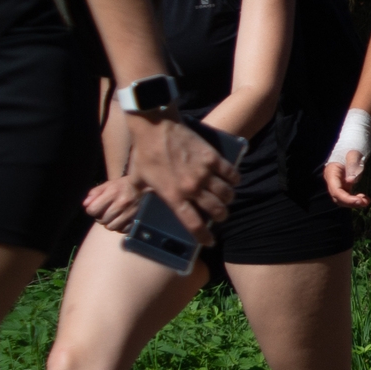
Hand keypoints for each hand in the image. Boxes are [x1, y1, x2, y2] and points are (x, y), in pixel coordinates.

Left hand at [83, 176, 144, 231]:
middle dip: (100, 218)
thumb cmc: (123, 185)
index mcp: (113, 193)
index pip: (93, 210)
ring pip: (111, 227)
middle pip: (101, 220)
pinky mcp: (137, 219)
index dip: (91, 210)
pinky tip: (121, 220)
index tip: (95, 208)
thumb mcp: (108, 185)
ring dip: (109, 223)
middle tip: (105, 212)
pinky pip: (122, 230)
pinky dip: (120, 227)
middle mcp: (121, 203)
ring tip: (113, 217)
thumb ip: (94, 193)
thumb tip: (85, 205)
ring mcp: (130, 212)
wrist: (146, 186)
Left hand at [126, 114, 234, 234]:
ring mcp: (204, 173)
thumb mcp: (136, 179)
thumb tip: (136, 203)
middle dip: (220, 216)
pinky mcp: (212, 158)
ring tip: (227, 199)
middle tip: (219, 215)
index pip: (193, 224)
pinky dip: (234, 179)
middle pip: (216, 210)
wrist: (155, 127)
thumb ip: (139, 194)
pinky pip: (231, 173)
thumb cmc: (144, 153)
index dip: (203, 236)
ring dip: (228, 200)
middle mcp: (191, 188)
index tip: (209, 241)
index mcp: (173, 196)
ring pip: (226, 194)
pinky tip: (233, 181)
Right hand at [323, 149, 367, 209]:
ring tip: (367, 201)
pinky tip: (365, 199)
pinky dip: (355, 199)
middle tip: (365, 202)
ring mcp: (338, 183)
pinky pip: (348, 195)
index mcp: (331, 172)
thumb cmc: (354, 145)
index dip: (346, 198)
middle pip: (338, 197)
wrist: (355, 142)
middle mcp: (332, 179)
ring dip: (353, 203)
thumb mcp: (354, 153)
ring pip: (342, 199)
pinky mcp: (345, 184)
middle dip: (350, 203)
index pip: (336, 190)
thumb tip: (350, 181)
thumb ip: (352, 166)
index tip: (358, 201)